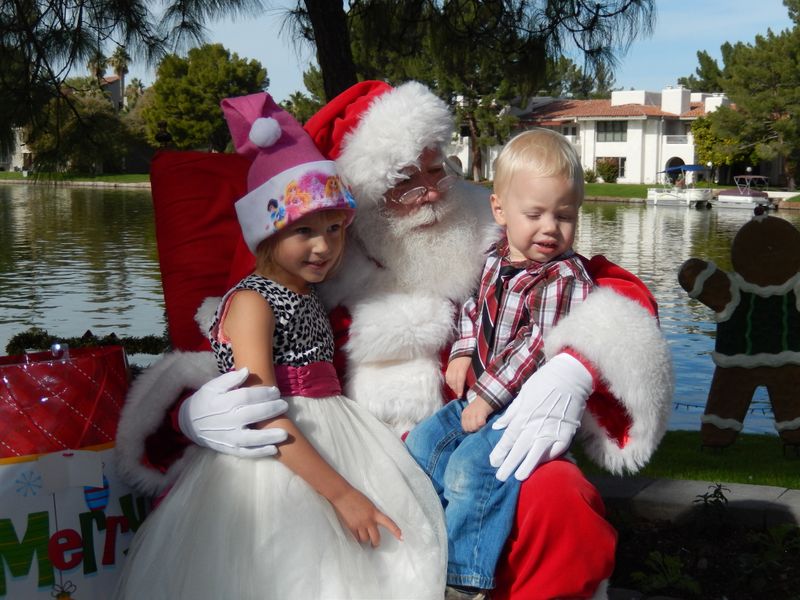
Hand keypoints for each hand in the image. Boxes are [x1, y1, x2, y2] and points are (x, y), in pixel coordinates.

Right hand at [178, 368, 289, 457]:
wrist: (189, 423)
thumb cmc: (205, 401)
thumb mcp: (212, 386)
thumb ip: (230, 379)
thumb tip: (246, 371)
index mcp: (223, 403)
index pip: (246, 397)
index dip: (263, 393)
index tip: (276, 391)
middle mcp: (227, 421)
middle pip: (252, 415)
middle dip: (271, 410)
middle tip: (284, 405)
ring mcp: (228, 437)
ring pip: (251, 438)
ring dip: (268, 436)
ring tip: (285, 434)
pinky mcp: (229, 448)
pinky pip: (246, 452)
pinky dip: (259, 453)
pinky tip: (274, 449)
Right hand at [330, 487, 402, 546]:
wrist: (342, 495)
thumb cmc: (355, 497)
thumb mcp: (368, 504)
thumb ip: (372, 514)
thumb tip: (373, 523)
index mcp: (374, 512)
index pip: (388, 522)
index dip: (396, 531)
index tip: (401, 537)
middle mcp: (368, 520)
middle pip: (376, 537)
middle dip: (376, 543)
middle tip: (375, 545)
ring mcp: (359, 524)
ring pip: (365, 539)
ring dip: (364, 539)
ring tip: (362, 536)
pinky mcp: (351, 527)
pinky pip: (356, 538)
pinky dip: (356, 538)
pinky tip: (355, 535)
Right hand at [445, 356, 471, 396]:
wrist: (464, 348)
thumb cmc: (471, 357)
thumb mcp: (473, 365)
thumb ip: (471, 374)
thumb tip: (472, 384)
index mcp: (462, 367)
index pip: (460, 380)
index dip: (460, 389)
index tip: (460, 396)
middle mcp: (455, 367)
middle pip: (453, 381)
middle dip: (456, 390)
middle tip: (459, 395)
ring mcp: (451, 367)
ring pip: (449, 380)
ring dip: (452, 387)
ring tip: (456, 391)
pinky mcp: (448, 366)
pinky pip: (447, 376)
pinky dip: (449, 382)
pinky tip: (452, 385)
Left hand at [461, 396, 493, 432]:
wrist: (486, 398)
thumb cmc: (479, 407)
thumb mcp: (471, 413)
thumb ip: (469, 421)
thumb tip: (470, 431)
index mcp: (464, 414)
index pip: (464, 427)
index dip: (470, 430)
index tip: (475, 428)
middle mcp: (467, 414)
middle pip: (469, 429)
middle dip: (475, 430)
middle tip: (480, 427)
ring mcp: (473, 413)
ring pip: (474, 428)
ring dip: (479, 428)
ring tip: (483, 425)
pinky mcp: (480, 413)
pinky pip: (480, 424)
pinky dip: (483, 425)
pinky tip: (485, 422)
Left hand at [489, 353, 592, 480]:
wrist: (570, 377)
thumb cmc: (543, 382)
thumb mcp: (522, 394)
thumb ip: (510, 413)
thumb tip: (497, 427)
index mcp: (524, 415)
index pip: (509, 437)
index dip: (501, 451)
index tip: (493, 462)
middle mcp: (536, 425)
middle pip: (520, 448)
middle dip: (509, 463)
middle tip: (500, 476)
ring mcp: (552, 430)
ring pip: (537, 452)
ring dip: (527, 465)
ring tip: (518, 477)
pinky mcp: (567, 433)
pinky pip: (556, 449)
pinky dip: (548, 458)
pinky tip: (541, 464)